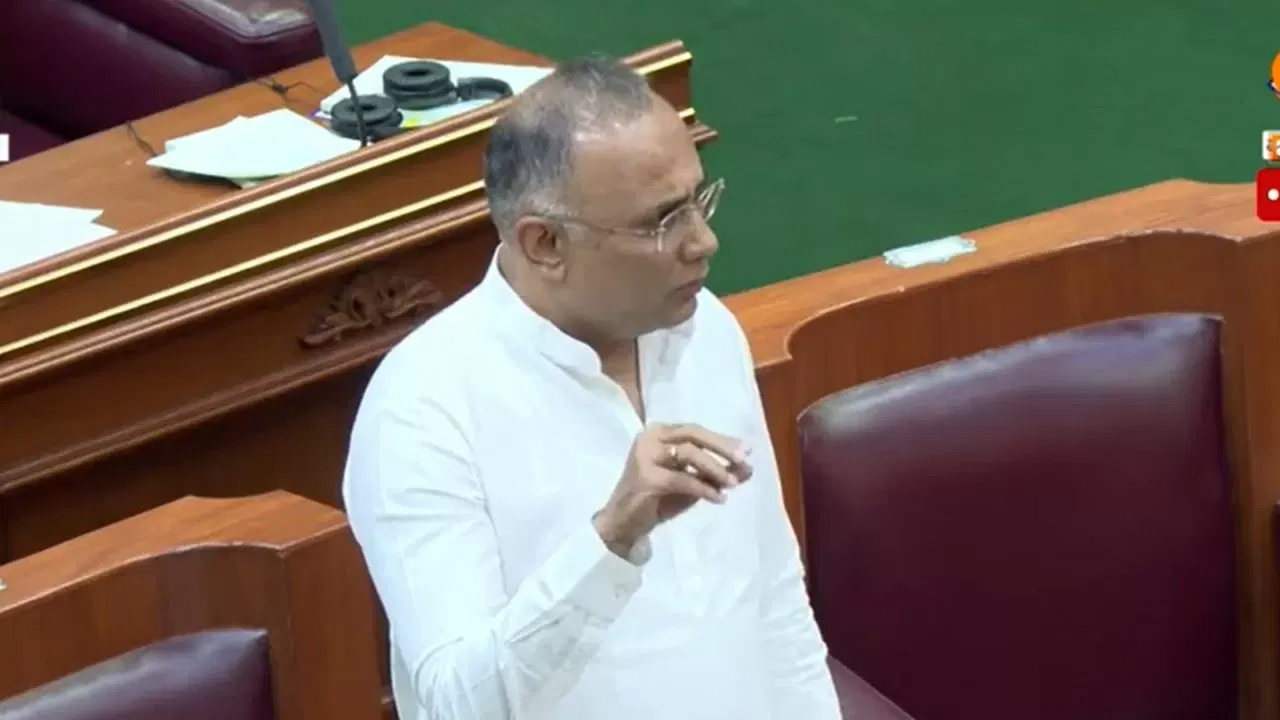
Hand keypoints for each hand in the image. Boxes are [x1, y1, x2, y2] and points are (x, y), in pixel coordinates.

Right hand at [594, 423, 752, 556]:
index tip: (747, 450)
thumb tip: (748, 469)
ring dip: (715, 468)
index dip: (722, 439)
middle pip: (692, 434)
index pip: (695, 430)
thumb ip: (715, 474)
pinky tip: (719, 498)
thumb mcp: (691, 484)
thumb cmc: (655, 501)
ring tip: (732, 484)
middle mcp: (649, 438)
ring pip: (688, 453)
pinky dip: (704, 488)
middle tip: (744, 460)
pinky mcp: (646, 477)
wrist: (622, 524)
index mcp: (658, 433)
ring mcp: (645, 456)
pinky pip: (683, 479)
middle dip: (722, 447)